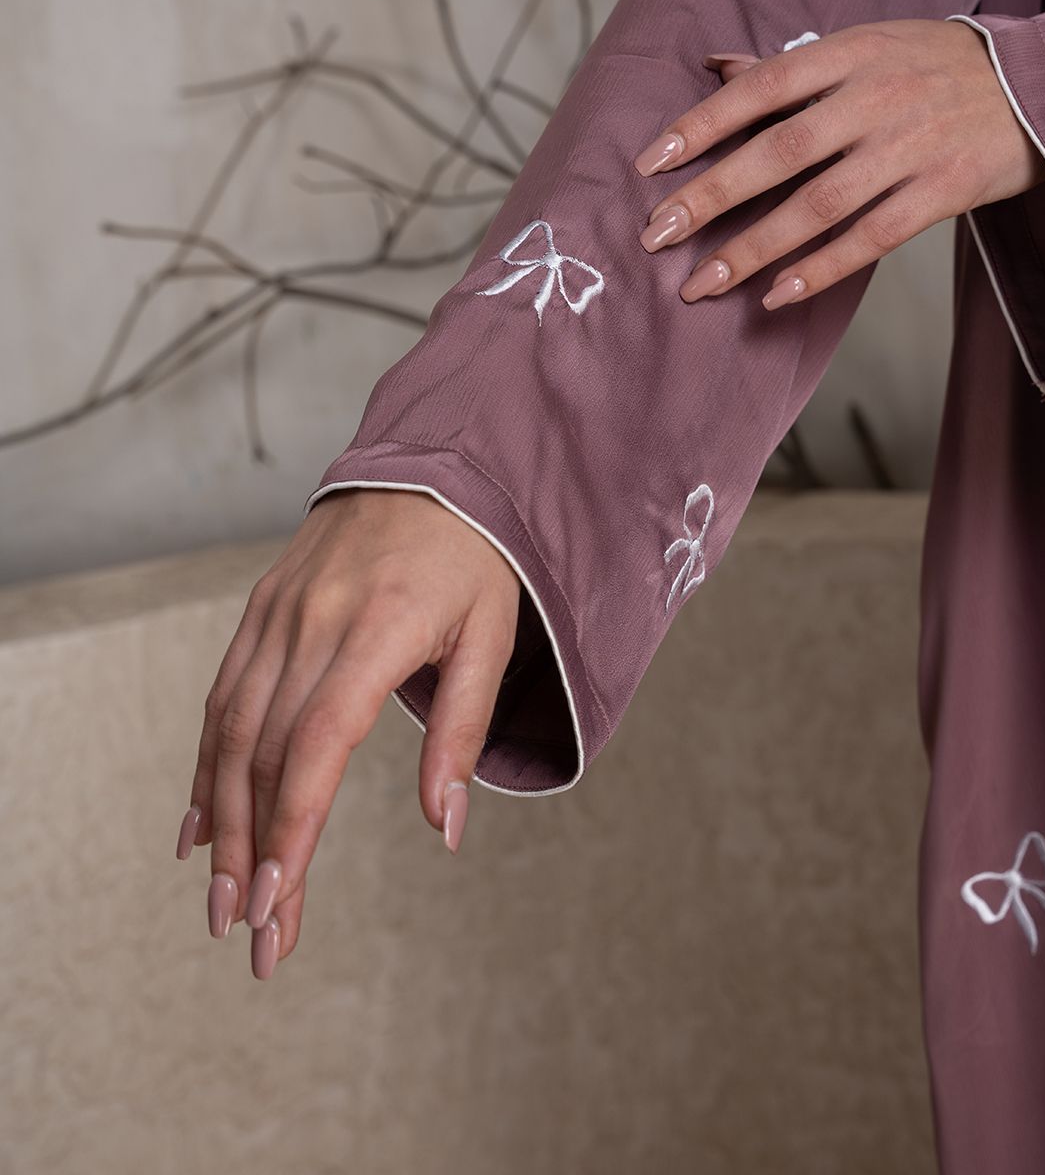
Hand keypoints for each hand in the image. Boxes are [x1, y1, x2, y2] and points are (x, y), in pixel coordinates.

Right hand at [174, 486, 520, 977]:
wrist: (431, 465)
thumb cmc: (475, 556)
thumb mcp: (492, 637)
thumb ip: (462, 733)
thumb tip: (444, 829)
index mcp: (376, 629)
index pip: (318, 744)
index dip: (294, 828)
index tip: (279, 901)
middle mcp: (312, 622)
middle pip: (265, 753)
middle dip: (251, 851)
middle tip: (249, 932)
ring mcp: (278, 614)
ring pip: (230, 730)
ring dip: (218, 820)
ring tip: (218, 897)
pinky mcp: (261, 610)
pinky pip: (222, 695)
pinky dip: (206, 763)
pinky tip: (198, 821)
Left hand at [632, 19, 1044, 306]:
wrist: (1034, 85)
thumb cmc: (929, 66)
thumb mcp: (864, 46)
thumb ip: (788, 66)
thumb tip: (712, 65)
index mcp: (850, 53)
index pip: (762, 87)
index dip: (703, 124)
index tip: (650, 163)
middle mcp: (877, 98)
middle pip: (780, 152)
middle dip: (711, 196)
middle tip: (656, 234)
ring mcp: (911, 148)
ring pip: (819, 205)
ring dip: (753, 249)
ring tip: (700, 285)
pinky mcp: (942, 192)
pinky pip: (871, 239)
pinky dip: (821, 270)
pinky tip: (775, 296)